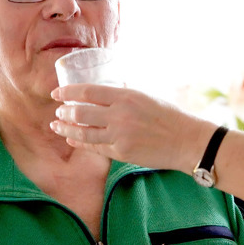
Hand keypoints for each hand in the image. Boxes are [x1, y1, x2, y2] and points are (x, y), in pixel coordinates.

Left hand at [50, 85, 216, 172]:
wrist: (187, 141)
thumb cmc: (170, 116)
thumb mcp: (146, 97)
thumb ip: (123, 95)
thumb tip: (103, 93)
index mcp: (126, 96)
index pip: (87, 91)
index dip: (68, 92)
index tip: (56, 92)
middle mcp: (120, 115)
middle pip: (80, 112)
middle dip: (64, 111)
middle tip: (58, 111)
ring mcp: (120, 135)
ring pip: (83, 132)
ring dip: (66, 129)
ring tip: (56, 125)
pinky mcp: (122, 153)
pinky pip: (95, 147)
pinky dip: (80, 142)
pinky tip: (72, 139)